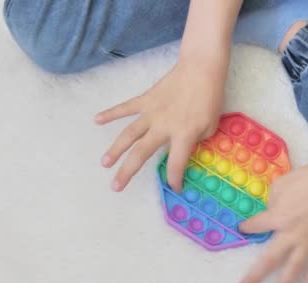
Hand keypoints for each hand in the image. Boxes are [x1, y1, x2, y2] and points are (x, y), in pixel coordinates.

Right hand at [95, 60, 225, 191]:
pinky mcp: (146, 100)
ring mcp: (151, 113)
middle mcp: (163, 127)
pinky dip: (110, 113)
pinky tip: (96, 120)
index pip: (175, 164)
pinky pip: (125, 107)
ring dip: (115, 149)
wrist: (201, 69)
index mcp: (183, 136)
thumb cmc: (209, 98)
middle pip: (141, 153)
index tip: (174, 188)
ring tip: (104, 163)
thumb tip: (186, 147)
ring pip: (128, 134)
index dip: (174, 179)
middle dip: (127, 171)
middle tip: (115, 186)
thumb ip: (197, 140)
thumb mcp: (211, 126)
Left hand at [238, 156, 307, 282]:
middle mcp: (290, 233)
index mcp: (277, 217)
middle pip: (269, 258)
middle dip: (255, 275)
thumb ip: (272, 201)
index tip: (243, 229)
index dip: (247, 228)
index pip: (256, 226)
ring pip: (293, 267)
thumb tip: (271, 211)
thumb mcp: (281, 184)